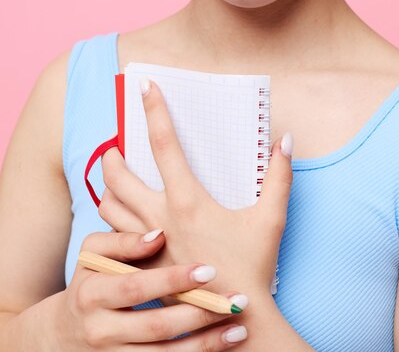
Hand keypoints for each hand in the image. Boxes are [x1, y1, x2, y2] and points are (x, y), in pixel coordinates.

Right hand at [53, 230, 247, 349]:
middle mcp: (101, 330)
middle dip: (199, 314)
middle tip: (235, 300)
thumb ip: (123, 241)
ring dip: (205, 344)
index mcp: (93, 294)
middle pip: (156, 326)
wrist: (65, 332)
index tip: (208, 270)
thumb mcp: (93, 254)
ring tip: (238, 329)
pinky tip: (221, 347)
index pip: (137, 287)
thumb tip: (159, 234)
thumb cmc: (90, 280)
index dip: (172, 280)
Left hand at [100, 79, 292, 296]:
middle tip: (113, 147)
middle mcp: (158, 218)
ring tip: (113, 179)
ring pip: (107, 207)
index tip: (145, 85)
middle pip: (117, 176)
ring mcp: (146, 244)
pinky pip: (111, 237)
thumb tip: (285, 140)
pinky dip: (110, 221)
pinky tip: (120, 218)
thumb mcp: (271, 217)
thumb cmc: (253, 268)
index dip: (155, 109)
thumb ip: (279, 175)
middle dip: (110, 155)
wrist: (235, 320)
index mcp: (187, 200)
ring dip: (106, 188)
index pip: (164, 143)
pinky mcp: (142, 265)